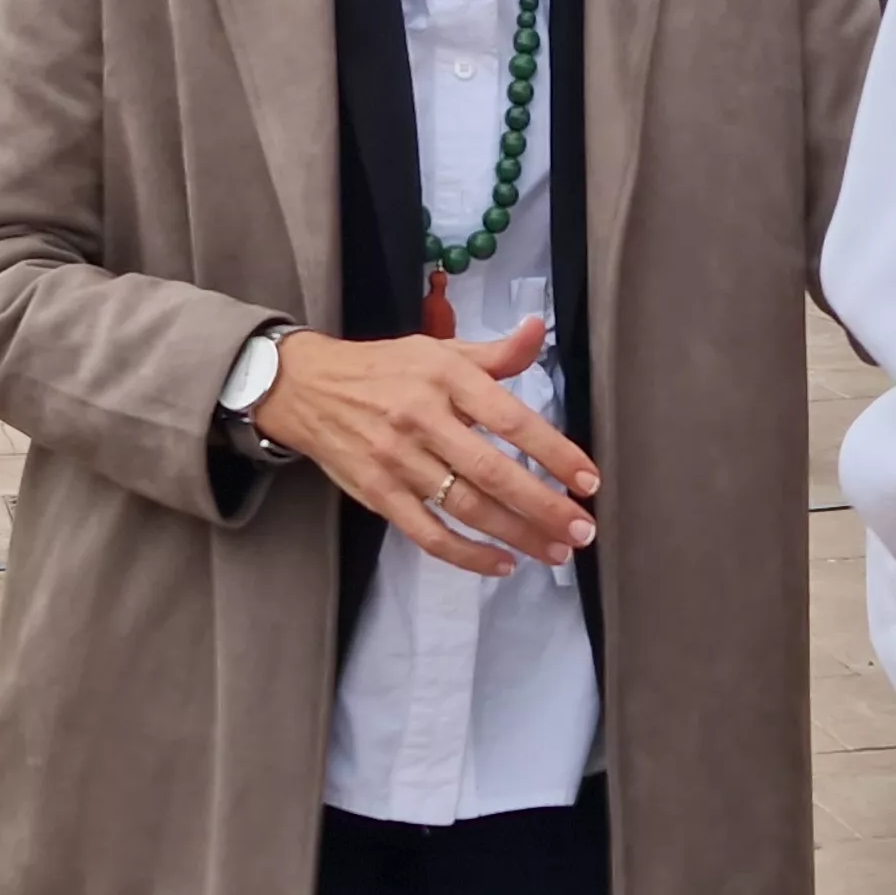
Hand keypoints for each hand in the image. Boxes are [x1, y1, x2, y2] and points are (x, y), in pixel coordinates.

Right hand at [251, 319, 600, 576]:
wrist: (306, 388)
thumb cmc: (384, 369)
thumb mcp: (438, 350)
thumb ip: (494, 353)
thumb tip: (537, 330)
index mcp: (445, 378)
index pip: (512, 420)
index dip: (555, 452)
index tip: (588, 481)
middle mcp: (423, 418)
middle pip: (493, 472)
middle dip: (543, 506)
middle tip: (581, 532)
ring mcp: (398, 460)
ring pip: (465, 507)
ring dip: (516, 534)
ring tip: (554, 553)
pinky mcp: (377, 494)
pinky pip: (428, 534)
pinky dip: (466, 555)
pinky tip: (500, 564)